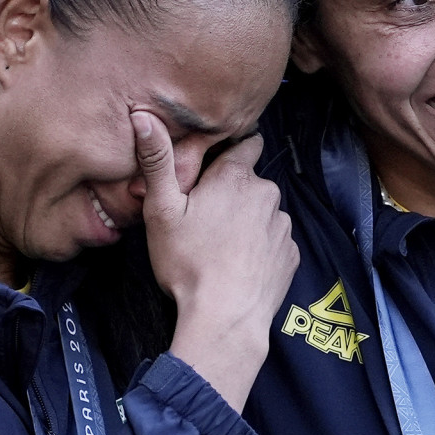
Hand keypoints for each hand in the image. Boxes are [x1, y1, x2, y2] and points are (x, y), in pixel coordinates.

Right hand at [135, 112, 297, 413]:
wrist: (225, 318)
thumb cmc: (188, 263)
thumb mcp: (161, 210)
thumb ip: (156, 161)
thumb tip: (142, 116)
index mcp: (235, 177)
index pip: (246, 143)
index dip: (230, 151)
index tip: (215, 166)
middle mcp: (267, 194)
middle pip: (251, 182)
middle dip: (234, 192)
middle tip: (205, 219)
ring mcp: (282, 225)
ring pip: (264, 212)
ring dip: (248, 221)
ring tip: (222, 247)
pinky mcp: (291, 255)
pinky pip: (275, 242)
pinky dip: (261, 249)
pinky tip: (240, 265)